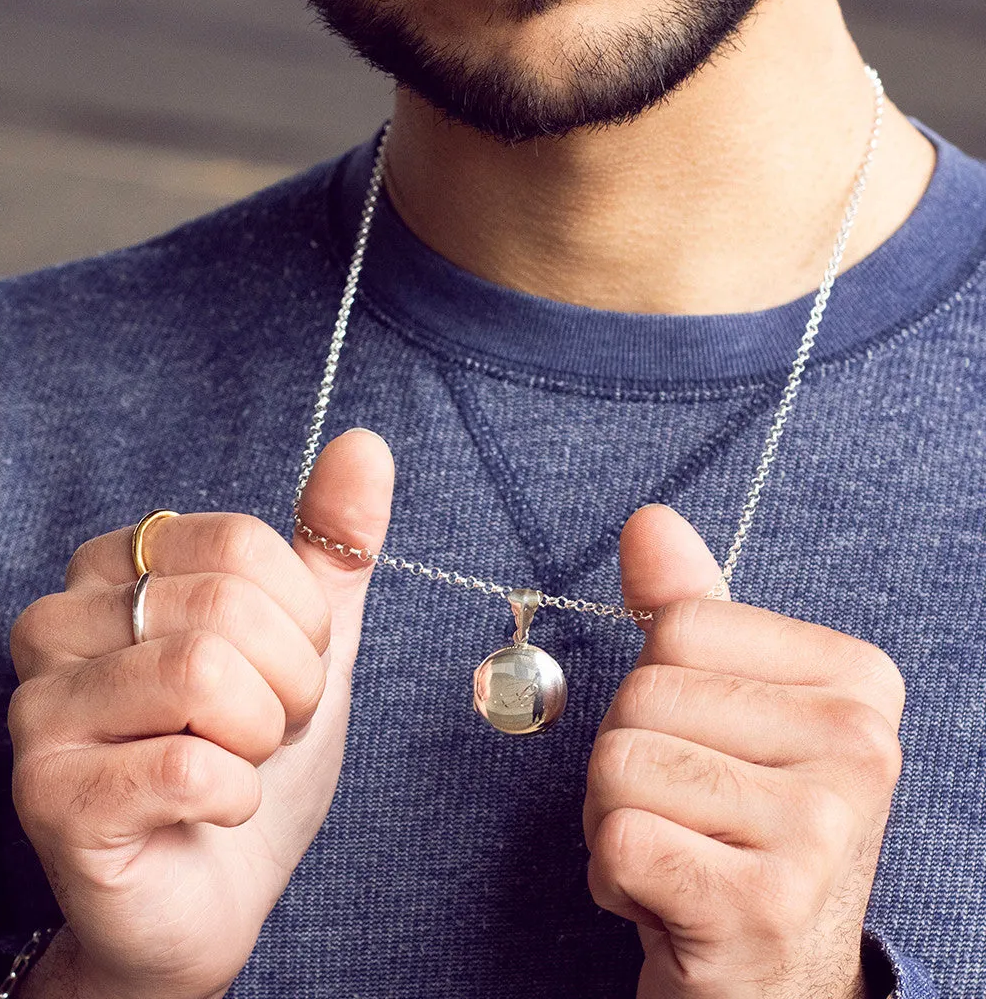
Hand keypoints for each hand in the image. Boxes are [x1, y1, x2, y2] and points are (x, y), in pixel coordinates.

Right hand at [8, 428, 393, 998]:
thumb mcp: (309, 638)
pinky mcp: (47, 793)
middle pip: (226, 608)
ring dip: (264, 736)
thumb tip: (367, 443)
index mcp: (119, 565)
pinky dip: (236, 794)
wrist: (219, 886)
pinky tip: (213, 807)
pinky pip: (188, 764)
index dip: (302, 621)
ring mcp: (39, 706)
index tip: (287, 668)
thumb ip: (331, 543)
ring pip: (204, 676)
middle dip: (291, 685)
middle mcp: (59, 620)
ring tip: (239, 760)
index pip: (242, 544)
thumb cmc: (255, 751)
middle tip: (267, 726)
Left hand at [584, 505, 904, 998]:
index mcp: (857, 681)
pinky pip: (616, 841)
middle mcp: (859, 748)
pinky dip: (614, 876)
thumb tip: (649, 520)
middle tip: (685, 817)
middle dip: (627, 763)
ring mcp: (819, 830)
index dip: (654, 693)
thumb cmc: (737, 825)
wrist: (768, 971)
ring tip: (678, 854)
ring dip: (614, 819)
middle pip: (640, 695)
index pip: (674, 629)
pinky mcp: (760, 903)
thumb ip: (690, 607)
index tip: (704, 752)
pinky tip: (668, 900)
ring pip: (618, 765)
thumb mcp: (724, 704)